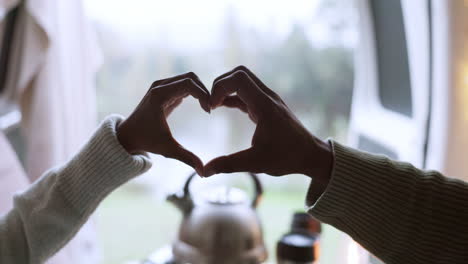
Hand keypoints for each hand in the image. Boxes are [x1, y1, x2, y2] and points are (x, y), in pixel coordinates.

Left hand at [116, 72, 210, 174]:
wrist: (127, 136)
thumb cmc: (146, 141)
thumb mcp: (168, 149)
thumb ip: (187, 158)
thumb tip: (204, 173)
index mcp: (160, 95)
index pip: (189, 84)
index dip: (203, 95)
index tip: (209, 111)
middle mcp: (160, 86)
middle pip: (191, 77)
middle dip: (204, 90)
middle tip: (211, 108)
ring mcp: (161, 86)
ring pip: (188, 78)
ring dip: (201, 90)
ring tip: (208, 107)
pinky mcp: (164, 90)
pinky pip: (184, 84)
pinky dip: (195, 92)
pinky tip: (201, 106)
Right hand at [204, 66, 332, 185]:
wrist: (311, 156)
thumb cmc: (287, 158)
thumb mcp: (256, 163)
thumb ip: (228, 165)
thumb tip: (204, 171)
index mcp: (264, 106)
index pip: (238, 79)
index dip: (219, 88)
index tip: (211, 108)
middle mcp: (267, 97)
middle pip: (239, 73)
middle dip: (220, 84)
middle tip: (210, 104)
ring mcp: (268, 100)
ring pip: (243, 81)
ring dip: (226, 89)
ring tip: (214, 107)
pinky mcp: (267, 106)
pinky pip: (246, 92)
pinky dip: (232, 96)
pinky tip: (222, 108)